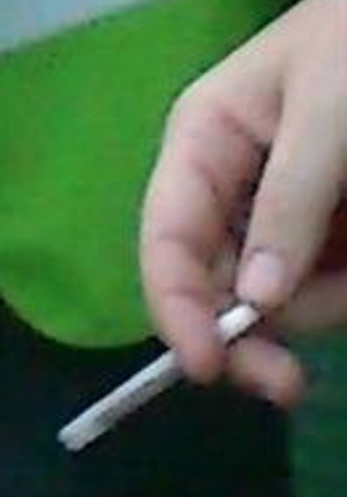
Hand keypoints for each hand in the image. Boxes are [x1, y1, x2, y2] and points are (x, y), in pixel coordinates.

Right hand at [140, 0, 346, 403]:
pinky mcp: (330, 229)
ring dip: (323, 303)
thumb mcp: (328, 111)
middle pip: (219, 285)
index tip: (210, 367)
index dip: (176, 307)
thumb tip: (254, 300)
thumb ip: (291, 200)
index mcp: (205, 141)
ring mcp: (285, 211)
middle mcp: (234, 184)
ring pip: (280, 299)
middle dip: (258, 328)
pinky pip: (327, 286)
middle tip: (294, 384)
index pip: (166, 237)